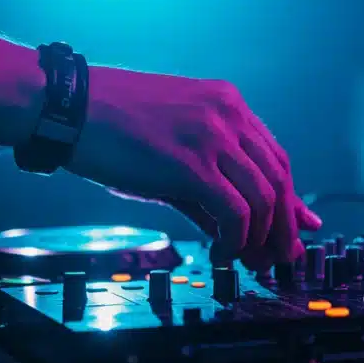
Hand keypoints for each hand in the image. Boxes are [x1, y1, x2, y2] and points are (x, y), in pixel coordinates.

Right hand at [66, 67, 321, 269]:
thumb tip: (242, 223)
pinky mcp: (191, 164)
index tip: (295, 230)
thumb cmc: (111, 127)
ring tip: (246, 259)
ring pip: (264, 198)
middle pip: (279, 179)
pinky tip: (221, 252)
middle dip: (283, 227)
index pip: (276, 157)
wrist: (68, 108)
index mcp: (228, 103)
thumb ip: (212, 181)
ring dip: (260, 238)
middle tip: (278, 258)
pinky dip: (236, 240)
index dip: (289, 200)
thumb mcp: (174, 146)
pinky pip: (236, 211)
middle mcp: (228, 115)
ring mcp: (212, 137)